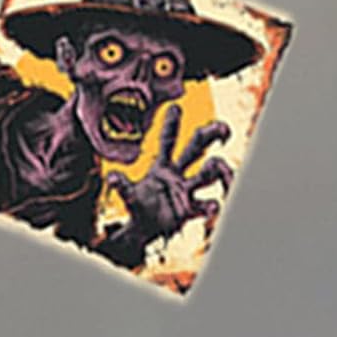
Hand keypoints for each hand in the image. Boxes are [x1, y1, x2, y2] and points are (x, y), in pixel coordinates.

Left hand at [105, 105, 232, 247]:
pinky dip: (210, 206)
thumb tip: (112, 177)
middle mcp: (178, 174)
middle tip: (224, 129)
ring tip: (222, 172)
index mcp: (162, 166)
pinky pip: (206, 204)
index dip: (171, 125)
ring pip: (210, 173)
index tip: (175, 107)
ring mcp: (187, 189)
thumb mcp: (129, 195)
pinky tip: (212, 208)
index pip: (168, 141)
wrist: (146, 229)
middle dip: (211, 134)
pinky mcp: (191, 208)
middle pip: (197, 147)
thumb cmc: (139, 207)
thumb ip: (122, 186)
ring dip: (219, 170)